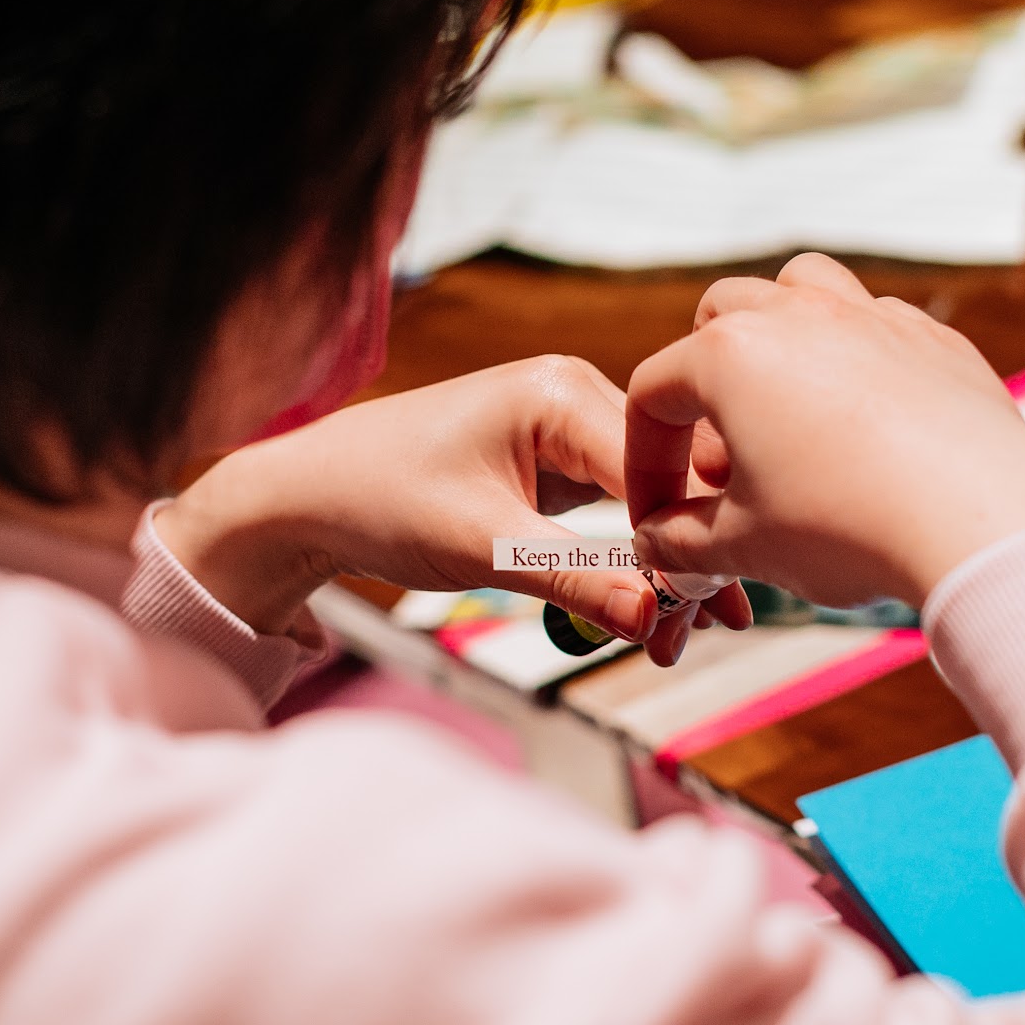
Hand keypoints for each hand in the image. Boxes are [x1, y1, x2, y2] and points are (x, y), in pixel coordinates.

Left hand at [155, 356, 754, 655]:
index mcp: (559, 391)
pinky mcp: (561, 455)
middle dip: (690, 556)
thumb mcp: (482, 548)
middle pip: (669, 476)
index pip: (660, 467)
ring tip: (690, 633)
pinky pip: (624, 502)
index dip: (690, 540)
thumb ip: (577, 580)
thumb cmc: (382, 500)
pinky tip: (662, 604)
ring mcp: (571, 422)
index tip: (706, 612)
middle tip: (710, 632)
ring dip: (669, 561)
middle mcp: (575, 392)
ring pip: (654, 494)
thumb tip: (659, 618)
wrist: (314, 493)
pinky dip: (640, 552)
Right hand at [627, 254, 1024, 607]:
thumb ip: (680, 542)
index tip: (661, 514)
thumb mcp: (743, 547)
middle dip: (704, 382)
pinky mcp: (934, 339)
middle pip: (721, 315)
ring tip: (786, 407)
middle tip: (722, 457)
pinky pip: (878, 323)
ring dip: (779, 333)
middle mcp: (798, 314)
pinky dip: (856, 358)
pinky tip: (866, 426)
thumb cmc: (849, 526)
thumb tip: (657, 543)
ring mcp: (872, 316)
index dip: (647, 461)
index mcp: (731, 354)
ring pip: (803, 286)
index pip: (655, 395)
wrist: (982, 519)